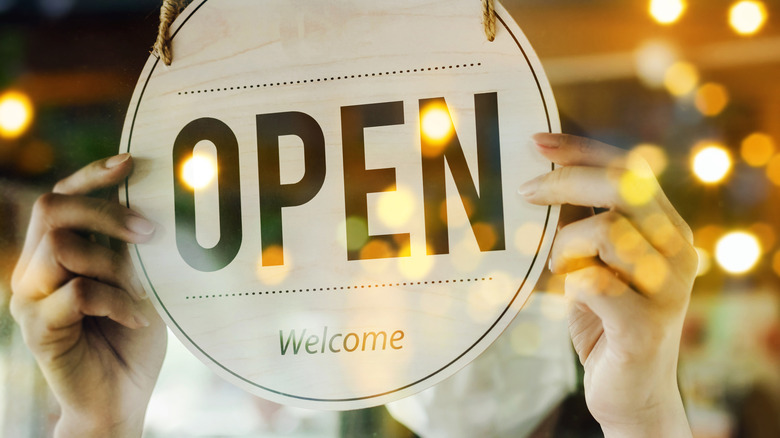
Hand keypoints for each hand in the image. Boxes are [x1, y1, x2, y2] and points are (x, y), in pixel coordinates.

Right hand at [10, 154, 166, 437]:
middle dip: (105, 211)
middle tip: (150, 231)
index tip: (130, 161)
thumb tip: (151, 200)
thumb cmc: (133, 337)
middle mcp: (34, 271)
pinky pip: (77, 293)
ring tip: (144, 292)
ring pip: (62, 248)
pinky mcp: (39, 330)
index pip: (58, 197)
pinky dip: (117, 301)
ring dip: (114, 264)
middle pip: (51, 210)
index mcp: (55, 254)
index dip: (90, 174)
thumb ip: (130, 248)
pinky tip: (138, 318)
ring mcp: (31, 300)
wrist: (121, 399)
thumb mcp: (138, 282)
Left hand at [520, 134, 696, 436]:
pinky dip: (570, 283)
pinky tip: (570, 295)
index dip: (580, 149)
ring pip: (608, 231)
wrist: (632, 392)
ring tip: (560, 270)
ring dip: (565, 246)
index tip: (536, 143)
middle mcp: (677, 251)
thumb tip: (538, 178)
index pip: (630, 169)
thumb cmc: (606, 318)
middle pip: (624, 187)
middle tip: (526, 194)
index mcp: (667, 228)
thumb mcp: (594, 260)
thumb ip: (582, 222)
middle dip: (565, 181)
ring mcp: (668, 290)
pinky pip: (595, 282)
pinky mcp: (645, 328)